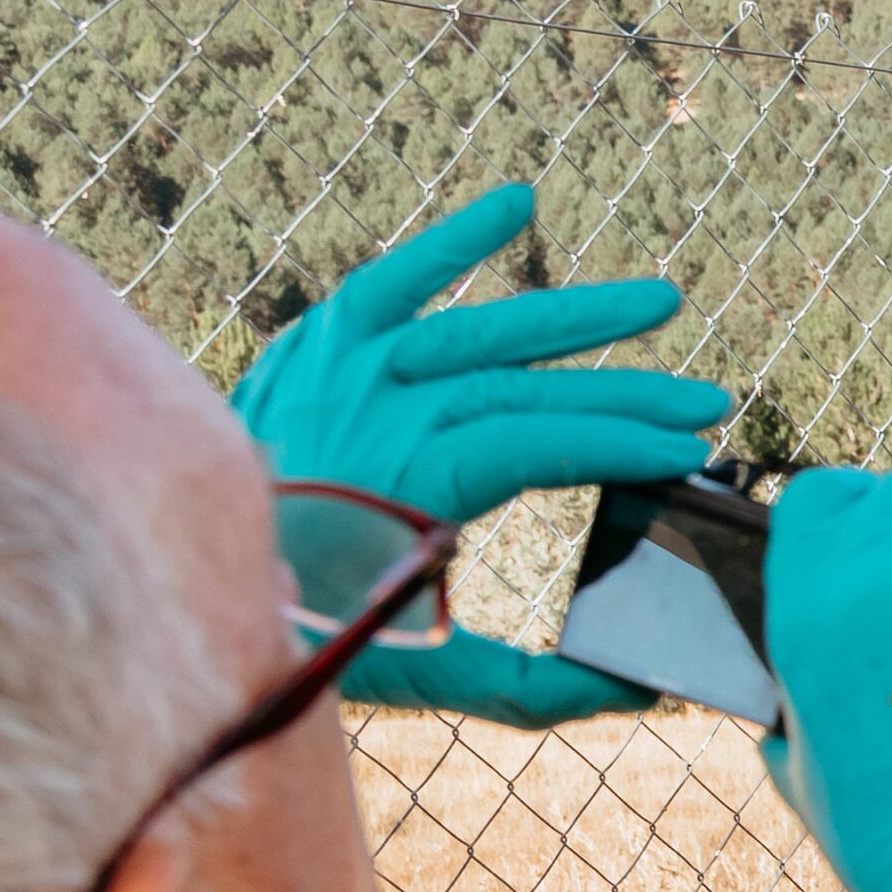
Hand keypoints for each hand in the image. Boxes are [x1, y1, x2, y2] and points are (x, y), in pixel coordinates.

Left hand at [235, 183, 738, 725]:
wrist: (181, 569)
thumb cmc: (306, 626)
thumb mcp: (422, 674)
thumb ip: (536, 689)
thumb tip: (645, 691)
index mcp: (407, 483)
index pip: (537, 445)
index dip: (618, 444)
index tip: (688, 454)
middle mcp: (381, 408)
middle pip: (527, 388)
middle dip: (628, 392)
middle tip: (710, 401)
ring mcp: (347, 364)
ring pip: (482, 325)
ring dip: (577, 312)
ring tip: (661, 301)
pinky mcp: (321, 337)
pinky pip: (395, 275)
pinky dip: (454, 236)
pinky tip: (520, 201)